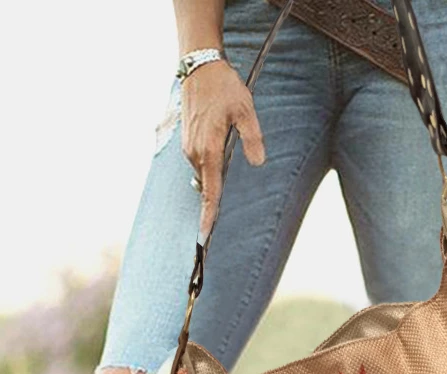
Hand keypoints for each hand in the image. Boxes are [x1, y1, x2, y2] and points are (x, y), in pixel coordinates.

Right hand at [181, 60, 266, 236]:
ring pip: (205, 174)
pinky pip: (200, 163)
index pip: (210, 191)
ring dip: (213, 181)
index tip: (204, 235)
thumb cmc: (224, 87)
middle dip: (213, 202)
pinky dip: (209, 169)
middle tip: (217, 222)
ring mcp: (189, 147)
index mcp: (208, 150)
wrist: (199, 65)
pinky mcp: (188, 140)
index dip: (208, 214)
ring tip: (223, 179)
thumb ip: (252, 138)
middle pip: (208, 186)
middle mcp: (195, 153)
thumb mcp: (245, 110)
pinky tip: (219, 159)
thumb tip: (258, 162)